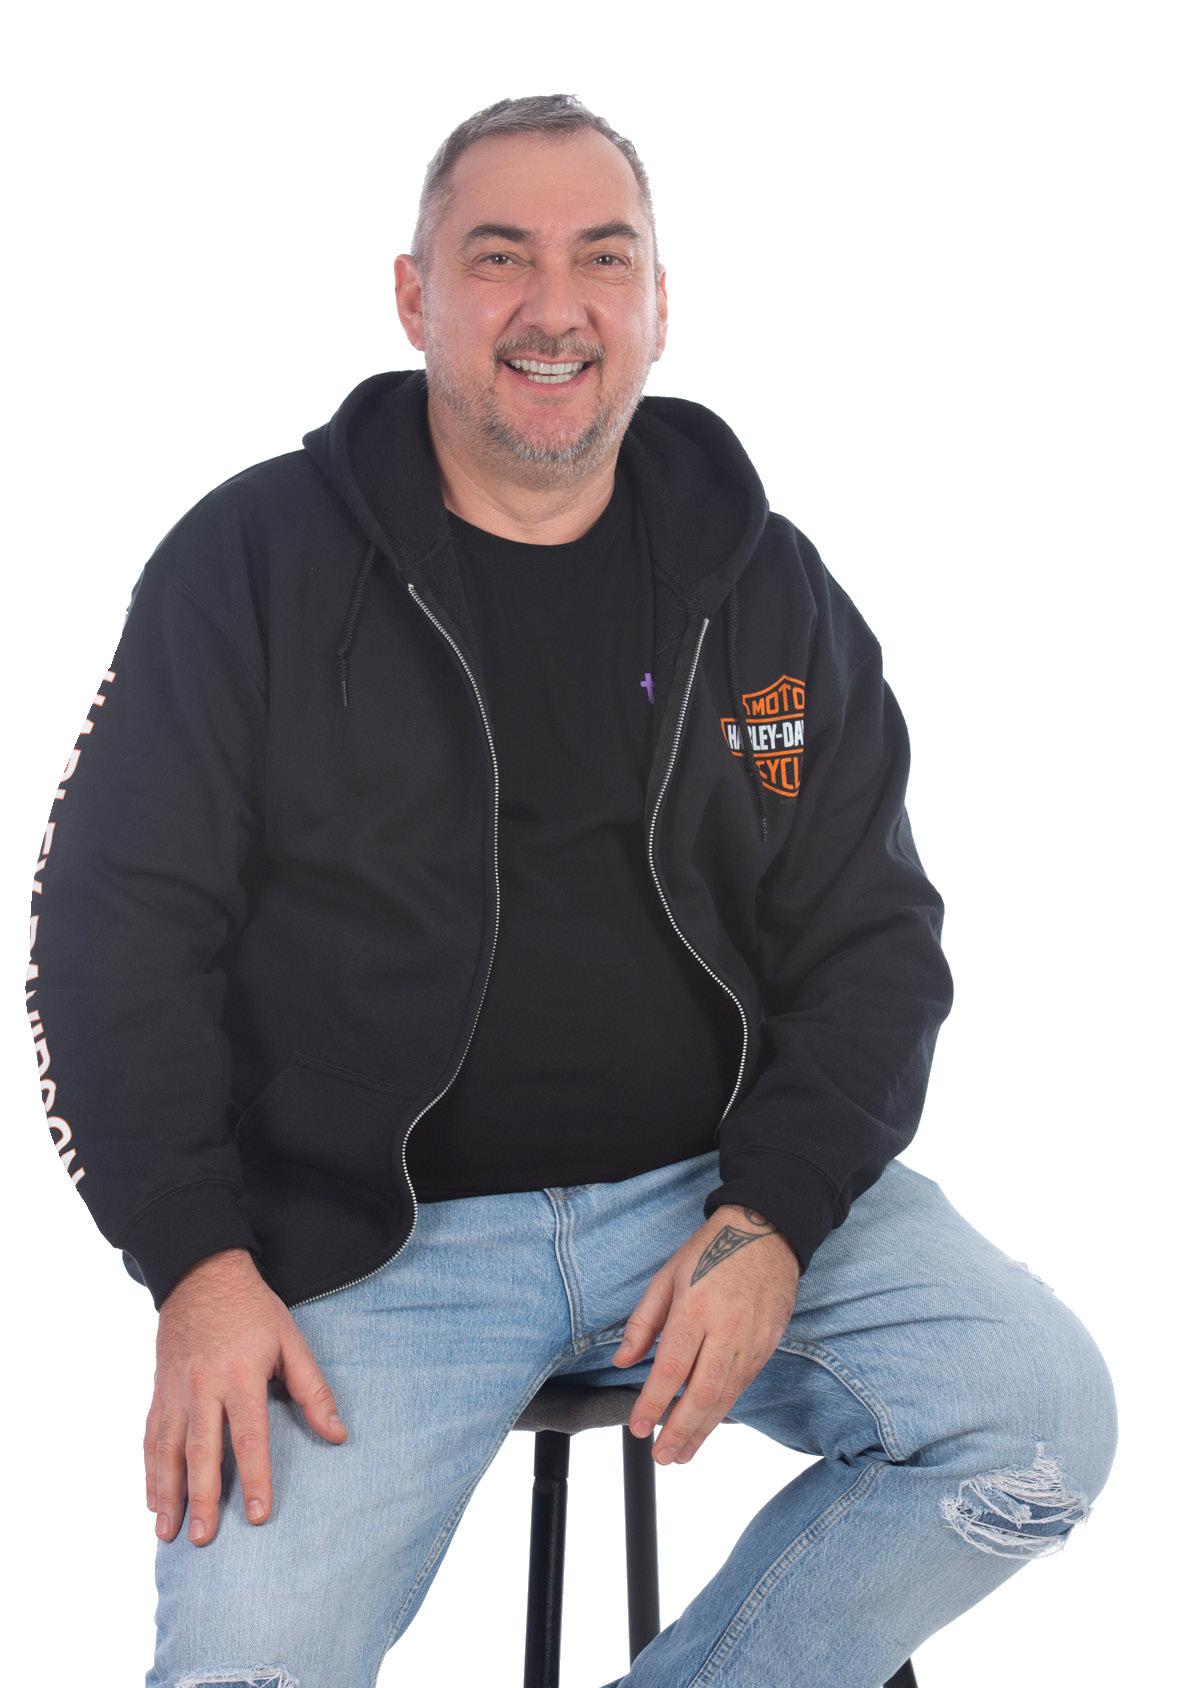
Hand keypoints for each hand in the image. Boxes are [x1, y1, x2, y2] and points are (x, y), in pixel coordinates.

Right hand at [145, 1247, 348, 1546]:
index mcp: (240, 1376)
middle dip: (202, 1497)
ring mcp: (175, 1390)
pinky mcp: (159, 1390)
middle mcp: (202, 1387)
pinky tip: (153, 1501)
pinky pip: (151, 1437)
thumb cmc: (253, 1311)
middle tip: (203, 1539)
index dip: (255, 1476)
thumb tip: (337, 1433)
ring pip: (167, 1450)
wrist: (201, 1274)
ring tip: (168, 1534)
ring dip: (168, 1494)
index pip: (249, 1436)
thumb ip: (312, 1389)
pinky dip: (150, 1472)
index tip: (257, 1514)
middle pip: (201, 1451)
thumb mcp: (291, 1341)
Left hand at [611, 1205, 798, 1465]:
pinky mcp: (768, 1345)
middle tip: (662, 1456)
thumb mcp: (667, 1276)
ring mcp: (751, 1340)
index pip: (671, 1369)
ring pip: (726, 1397)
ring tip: (682, 1453)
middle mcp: (726, 1330)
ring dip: (703, 1430)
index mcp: (695, 1309)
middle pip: (702, 1394)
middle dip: (680, 1431)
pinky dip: (724, 1410)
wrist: (767, 1231)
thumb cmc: (711, 1249)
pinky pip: (743, 1386)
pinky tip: (709, 1424)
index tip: (638, 1427)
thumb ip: (643, 1322)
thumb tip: (623, 1361)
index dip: (653, 1404)